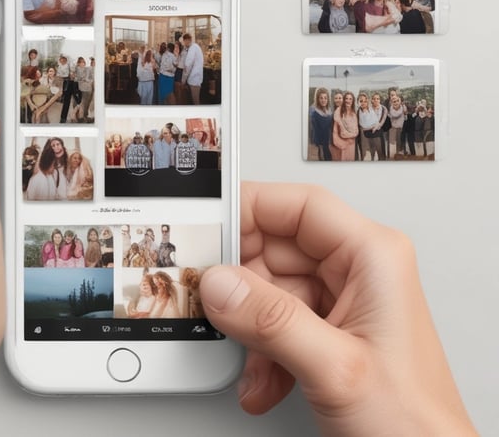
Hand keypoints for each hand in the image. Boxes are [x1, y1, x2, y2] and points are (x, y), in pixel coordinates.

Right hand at [200, 182, 475, 435]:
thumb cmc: (415, 425)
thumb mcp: (337, 368)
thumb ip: (272, 321)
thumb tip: (219, 283)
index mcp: (372, 257)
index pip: (300, 207)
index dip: (250, 208)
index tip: (208, 226)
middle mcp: (356, 271)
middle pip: (274, 247)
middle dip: (239, 284)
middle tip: (210, 302)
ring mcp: (339, 301)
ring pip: (266, 287)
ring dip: (247, 327)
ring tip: (250, 358)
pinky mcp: (323, 329)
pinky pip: (271, 320)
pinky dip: (257, 351)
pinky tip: (262, 378)